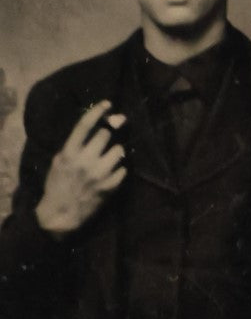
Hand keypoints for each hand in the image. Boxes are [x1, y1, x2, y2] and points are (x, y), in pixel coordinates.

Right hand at [35, 100, 125, 235]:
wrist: (61, 215)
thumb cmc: (58, 185)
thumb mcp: (59, 161)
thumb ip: (75, 145)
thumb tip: (94, 128)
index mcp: (69, 152)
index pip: (86, 125)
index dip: (98, 111)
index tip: (108, 103)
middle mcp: (86, 161)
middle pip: (106, 134)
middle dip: (108, 134)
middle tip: (106, 139)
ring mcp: (100, 174)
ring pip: (118, 150)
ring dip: (115, 151)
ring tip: (109, 157)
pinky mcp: (111, 187)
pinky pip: (123, 169)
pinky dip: (119, 169)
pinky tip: (111, 173)